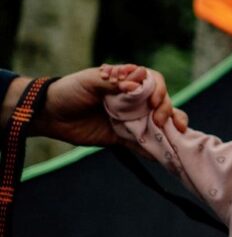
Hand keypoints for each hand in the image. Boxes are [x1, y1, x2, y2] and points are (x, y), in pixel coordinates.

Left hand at [23, 66, 185, 145]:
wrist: (49, 115)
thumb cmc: (68, 92)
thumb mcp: (89, 81)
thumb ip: (114, 83)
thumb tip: (136, 86)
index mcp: (127, 82)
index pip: (154, 82)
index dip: (160, 90)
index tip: (154, 101)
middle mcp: (133, 100)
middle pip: (162, 104)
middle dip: (169, 111)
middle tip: (162, 121)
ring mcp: (130, 119)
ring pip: (158, 124)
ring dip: (170, 130)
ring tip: (177, 137)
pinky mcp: (123, 137)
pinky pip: (143, 144)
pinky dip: (154, 150)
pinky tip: (165, 154)